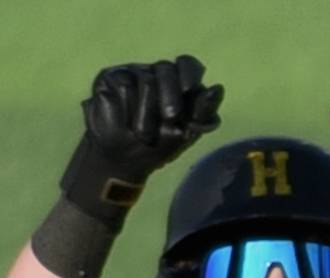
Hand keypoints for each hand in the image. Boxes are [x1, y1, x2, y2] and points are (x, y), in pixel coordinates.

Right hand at [62, 56, 223, 229]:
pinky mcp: (111, 78)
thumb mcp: (185, 132)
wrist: (123, 161)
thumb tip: (218, 88)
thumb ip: (202, 111)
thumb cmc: (157, 147)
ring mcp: (133, 73)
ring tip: (142, 134)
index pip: (188, 65)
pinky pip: (123, 85)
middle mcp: (156, 74)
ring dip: (146, 113)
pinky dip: (126, 109)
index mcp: (177, 84)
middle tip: (171, 117)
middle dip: (170, 94)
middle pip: (166, 68)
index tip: (189, 88)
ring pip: (145, 79)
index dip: (189, 73)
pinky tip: (124, 124)